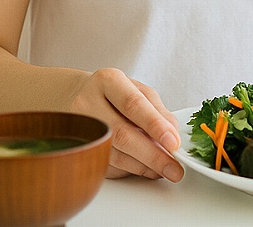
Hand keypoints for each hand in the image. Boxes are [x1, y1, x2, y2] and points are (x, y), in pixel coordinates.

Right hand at [68, 68, 184, 180]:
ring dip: (144, 167)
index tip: (173, 142)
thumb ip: (158, 111)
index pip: (133, 104)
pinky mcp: (80, 150)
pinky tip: (146, 169)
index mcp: (107, 81)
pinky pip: (108, 166)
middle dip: (153, 155)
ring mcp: (80, 129)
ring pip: (114, 156)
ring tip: (165, 171)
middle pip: (122, 134)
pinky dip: (131, 170)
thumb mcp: (138, 90)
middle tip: (174, 168)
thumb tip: (173, 136)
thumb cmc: (114, 94)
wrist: (77, 97)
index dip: (155, 125)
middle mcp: (87, 103)